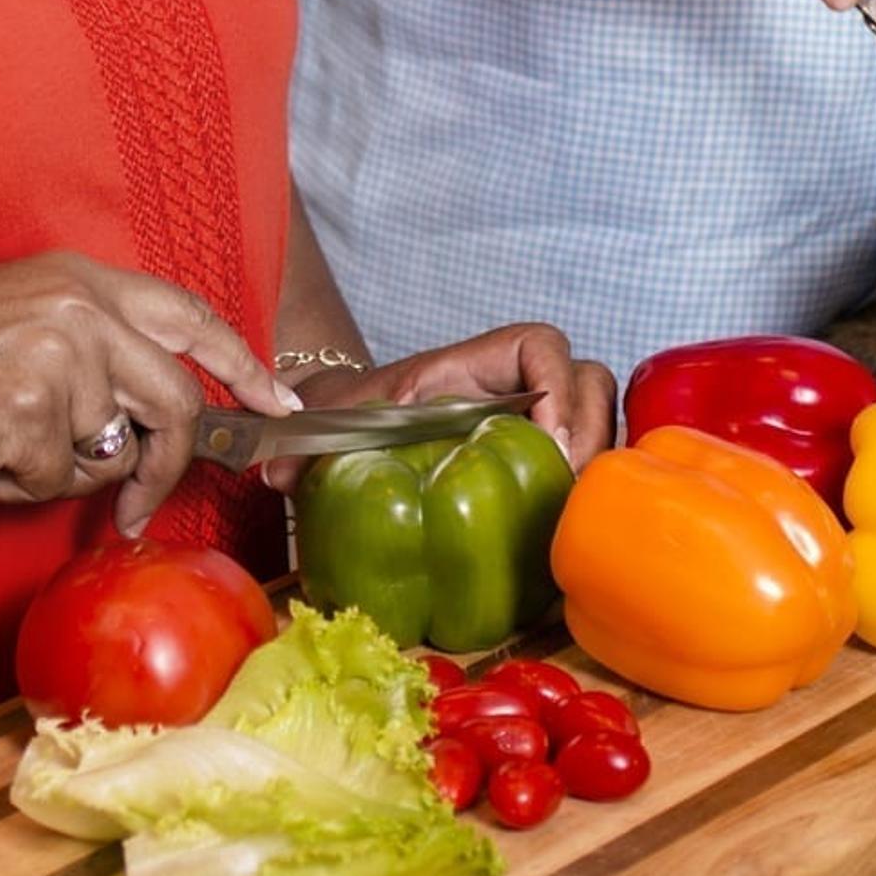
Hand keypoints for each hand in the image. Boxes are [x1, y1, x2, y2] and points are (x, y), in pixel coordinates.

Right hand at [0, 253, 295, 535]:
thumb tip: (135, 424)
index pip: (189, 315)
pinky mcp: (30, 412)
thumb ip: (86, 351)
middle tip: (140, 504)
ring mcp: (59, 357)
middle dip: (167, 464)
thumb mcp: (13, 319)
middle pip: (175, 400)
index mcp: (77, 276)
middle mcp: (79, 306)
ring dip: (54, 472)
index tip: (277, 403)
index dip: (241, 362)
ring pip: (107, 451)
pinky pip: (53, 481)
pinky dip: (10, 486)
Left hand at [279, 325, 618, 486]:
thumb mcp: (326, 423)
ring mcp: (526, 426)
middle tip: (569, 487)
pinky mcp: (530, 467)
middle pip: (591, 380)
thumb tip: (274, 471)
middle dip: (593, 430)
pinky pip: (586, 465)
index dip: (556, 383)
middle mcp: (507, 391)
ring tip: (575, 512)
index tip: (547, 439)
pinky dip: (591, 491)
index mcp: (466, 370)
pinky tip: (568, 532)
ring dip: (602, 462)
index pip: (536, 343)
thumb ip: (299, 443)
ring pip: (600, 420)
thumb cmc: (344, 416)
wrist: (343, 424)